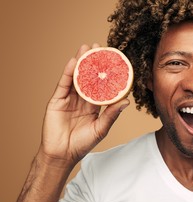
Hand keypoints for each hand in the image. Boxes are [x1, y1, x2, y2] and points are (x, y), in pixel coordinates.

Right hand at [38, 44, 129, 167]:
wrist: (62, 154)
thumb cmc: (82, 144)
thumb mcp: (101, 128)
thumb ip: (111, 114)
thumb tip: (126, 101)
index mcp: (93, 105)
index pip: (101, 85)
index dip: (106, 73)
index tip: (113, 60)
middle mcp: (81, 99)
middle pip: (88, 77)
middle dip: (93, 62)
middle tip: (99, 47)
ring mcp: (68, 99)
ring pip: (76, 77)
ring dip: (80, 62)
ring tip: (86, 48)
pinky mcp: (57, 100)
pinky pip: (63, 84)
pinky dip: (68, 72)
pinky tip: (73, 61)